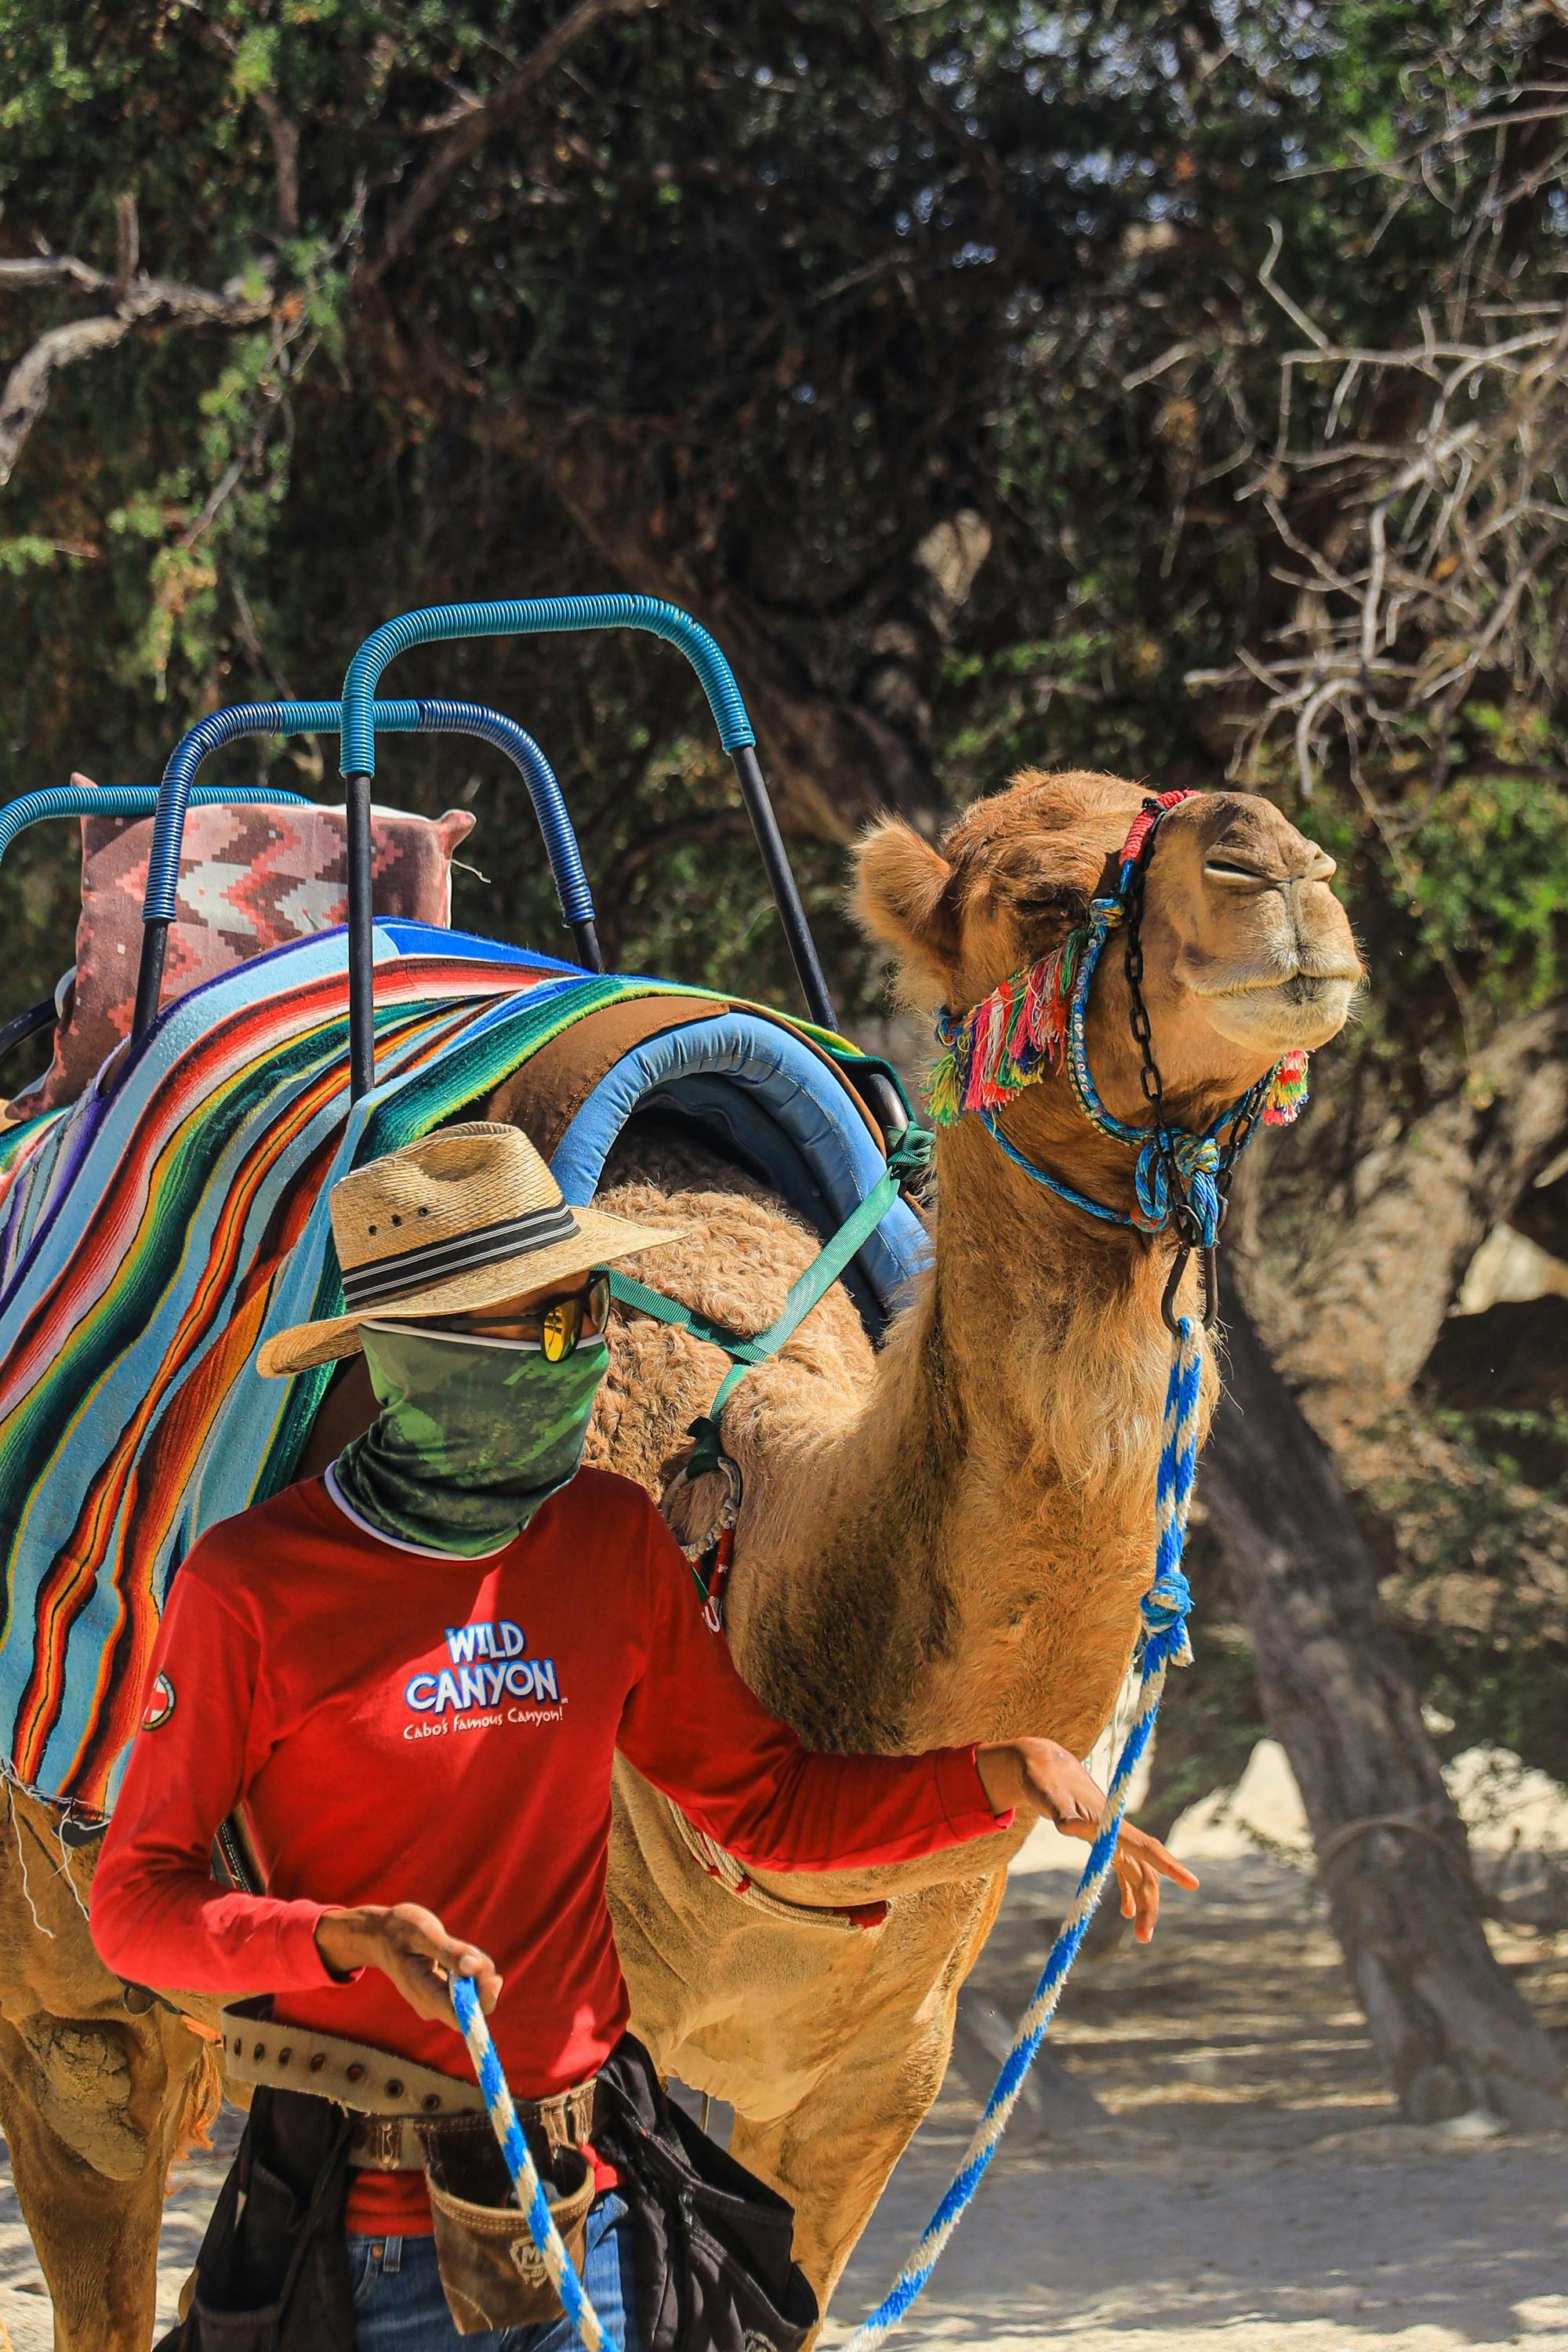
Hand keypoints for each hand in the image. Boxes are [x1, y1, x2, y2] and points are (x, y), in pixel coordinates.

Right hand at [314, 1902, 502, 2029]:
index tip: (494, 1979)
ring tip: (456, 1947)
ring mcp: (436, 2001)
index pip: (461, 2016)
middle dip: (482, 1981)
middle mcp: (431, 2005)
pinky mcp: (441, 1993)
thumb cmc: (399, 1930)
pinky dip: (470, 1968)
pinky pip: (467, 1985)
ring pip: (472, 1993)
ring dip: (477, 1971)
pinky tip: (454, 1952)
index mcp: (424, 1994)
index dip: (482, 2003)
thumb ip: (449, 1950)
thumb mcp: (423, 1931)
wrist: (380, 1935)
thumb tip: (473, 1968)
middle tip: (473, 1952)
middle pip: (472, 2007)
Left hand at [975, 1738, 1197, 1943]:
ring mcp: (1114, 1838)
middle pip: (1145, 1871)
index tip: (1193, 1884)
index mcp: (1111, 1823)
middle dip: (1150, 1903)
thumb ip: (1062, 1811)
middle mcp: (1118, 1832)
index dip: (1169, 1866)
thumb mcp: (1050, 1795)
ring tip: (1141, 1936)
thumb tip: (1066, 1825)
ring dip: (1143, 1903)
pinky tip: (1126, 1912)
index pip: (1146, 1847)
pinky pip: (1125, 1871)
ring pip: (1139, 1875)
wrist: (1046, 1767)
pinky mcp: (1104, 1843)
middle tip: (1144, 1937)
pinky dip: (1128, 1891)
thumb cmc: (1045, 1780)